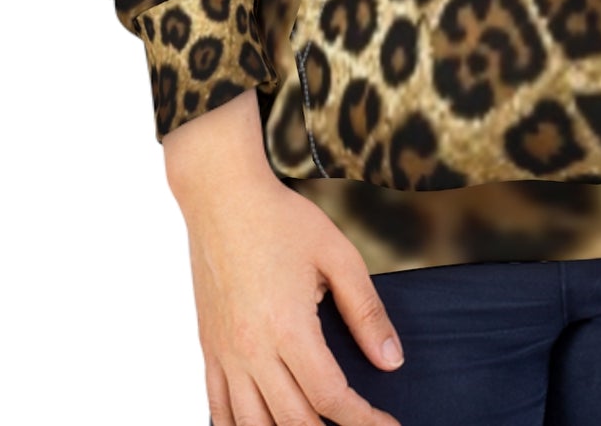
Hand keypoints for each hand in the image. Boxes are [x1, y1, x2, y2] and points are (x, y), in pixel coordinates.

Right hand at [165, 91, 406, 425]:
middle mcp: (252, 349)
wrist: (222, 196)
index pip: (330, 396)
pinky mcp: (209, 349)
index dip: (362, 420)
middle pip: (293, 420)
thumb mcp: (337, 255)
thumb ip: (366, 311)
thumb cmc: (280, 219)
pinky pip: (217, 408)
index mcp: (288, 327)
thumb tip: (391, 360)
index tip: (387, 425)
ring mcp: (225, 353)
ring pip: (252, 425)